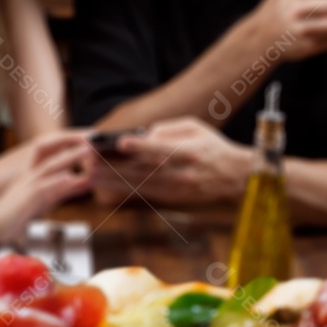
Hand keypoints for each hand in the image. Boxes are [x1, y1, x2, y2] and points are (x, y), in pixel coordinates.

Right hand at [0, 133, 93, 242]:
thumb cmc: (18, 211)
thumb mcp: (46, 198)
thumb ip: (65, 190)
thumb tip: (86, 183)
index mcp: (35, 172)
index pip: (55, 153)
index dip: (73, 144)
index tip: (92, 139)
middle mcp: (32, 174)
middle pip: (55, 154)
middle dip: (73, 145)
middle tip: (93, 138)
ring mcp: (28, 184)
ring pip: (50, 166)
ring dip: (69, 157)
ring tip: (86, 151)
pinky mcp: (26, 198)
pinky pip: (42, 187)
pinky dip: (56, 181)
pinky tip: (69, 177)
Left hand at [90, 118, 248, 206]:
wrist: (234, 176)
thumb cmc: (212, 147)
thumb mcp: (195, 127)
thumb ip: (168, 129)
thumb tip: (143, 134)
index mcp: (189, 152)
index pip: (161, 148)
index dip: (140, 145)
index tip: (120, 141)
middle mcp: (182, 173)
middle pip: (145, 169)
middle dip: (116, 165)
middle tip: (92, 161)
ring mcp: (177, 188)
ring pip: (140, 184)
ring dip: (114, 181)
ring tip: (92, 175)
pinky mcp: (173, 198)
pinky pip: (144, 193)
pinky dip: (124, 189)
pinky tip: (107, 186)